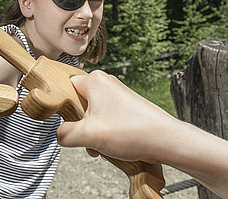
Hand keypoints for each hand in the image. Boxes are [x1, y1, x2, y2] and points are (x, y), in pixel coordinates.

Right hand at [56, 70, 180, 163]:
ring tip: (103, 147)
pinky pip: (107, 120)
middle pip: (79, 104)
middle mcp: (106, 83)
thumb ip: (64, 134)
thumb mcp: (87, 135)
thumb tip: (60, 135)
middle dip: (81, 126)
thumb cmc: (131, 132)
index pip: (65, 87)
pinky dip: (106, 134)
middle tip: (89, 139)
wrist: (167, 141)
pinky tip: (113, 148)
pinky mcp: (127, 108)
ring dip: (94, 134)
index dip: (63, 107)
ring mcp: (118, 95)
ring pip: (93, 115)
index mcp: (94, 81)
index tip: (67, 122)